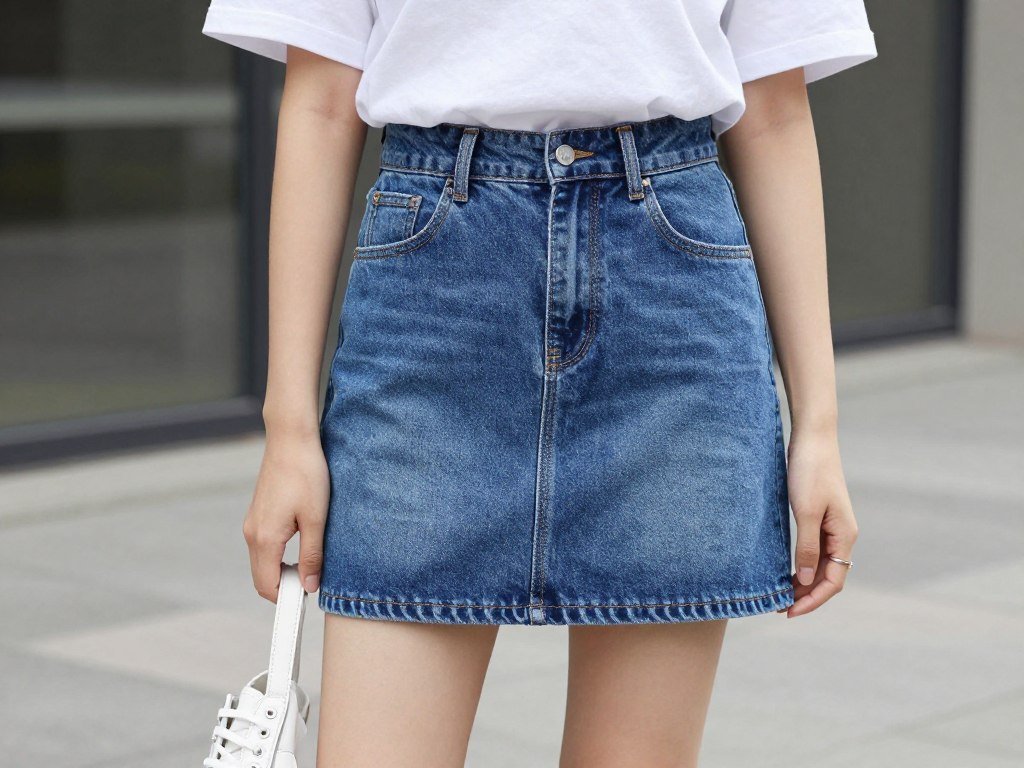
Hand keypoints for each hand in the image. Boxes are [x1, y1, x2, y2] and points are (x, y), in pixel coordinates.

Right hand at [242, 430, 329, 601]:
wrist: (291, 439)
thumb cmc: (306, 474)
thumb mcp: (316, 518)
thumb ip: (312, 555)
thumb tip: (310, 586)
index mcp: (264, 538)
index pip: (267, 586)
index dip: (285, 599)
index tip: (306, 599)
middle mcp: (252, 533)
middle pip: (262, 577)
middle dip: (284, 587)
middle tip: (312, 581)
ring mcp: (252, 523)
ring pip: (263, 561)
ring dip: (283, 570)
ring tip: (311, 562)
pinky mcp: (258, 514)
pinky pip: (264, 545)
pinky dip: (279, 555)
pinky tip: (302, 544)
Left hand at [782, 427, 857, 617]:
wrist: (813, 440)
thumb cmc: (810, 472)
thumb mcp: (805, 512)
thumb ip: (806, 547)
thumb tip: (805, 580)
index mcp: (844, 536)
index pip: (833, 581)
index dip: (812, 600)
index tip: (789, 612)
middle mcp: (843, 535)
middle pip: (828, 576)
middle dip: (806, 595)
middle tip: (779, 608)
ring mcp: (833, 527)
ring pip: (821, 565)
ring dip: (804, 582)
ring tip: (780, 595)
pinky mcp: (820, 518)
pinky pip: (814, 550)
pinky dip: (802, 565)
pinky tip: (786, 571)